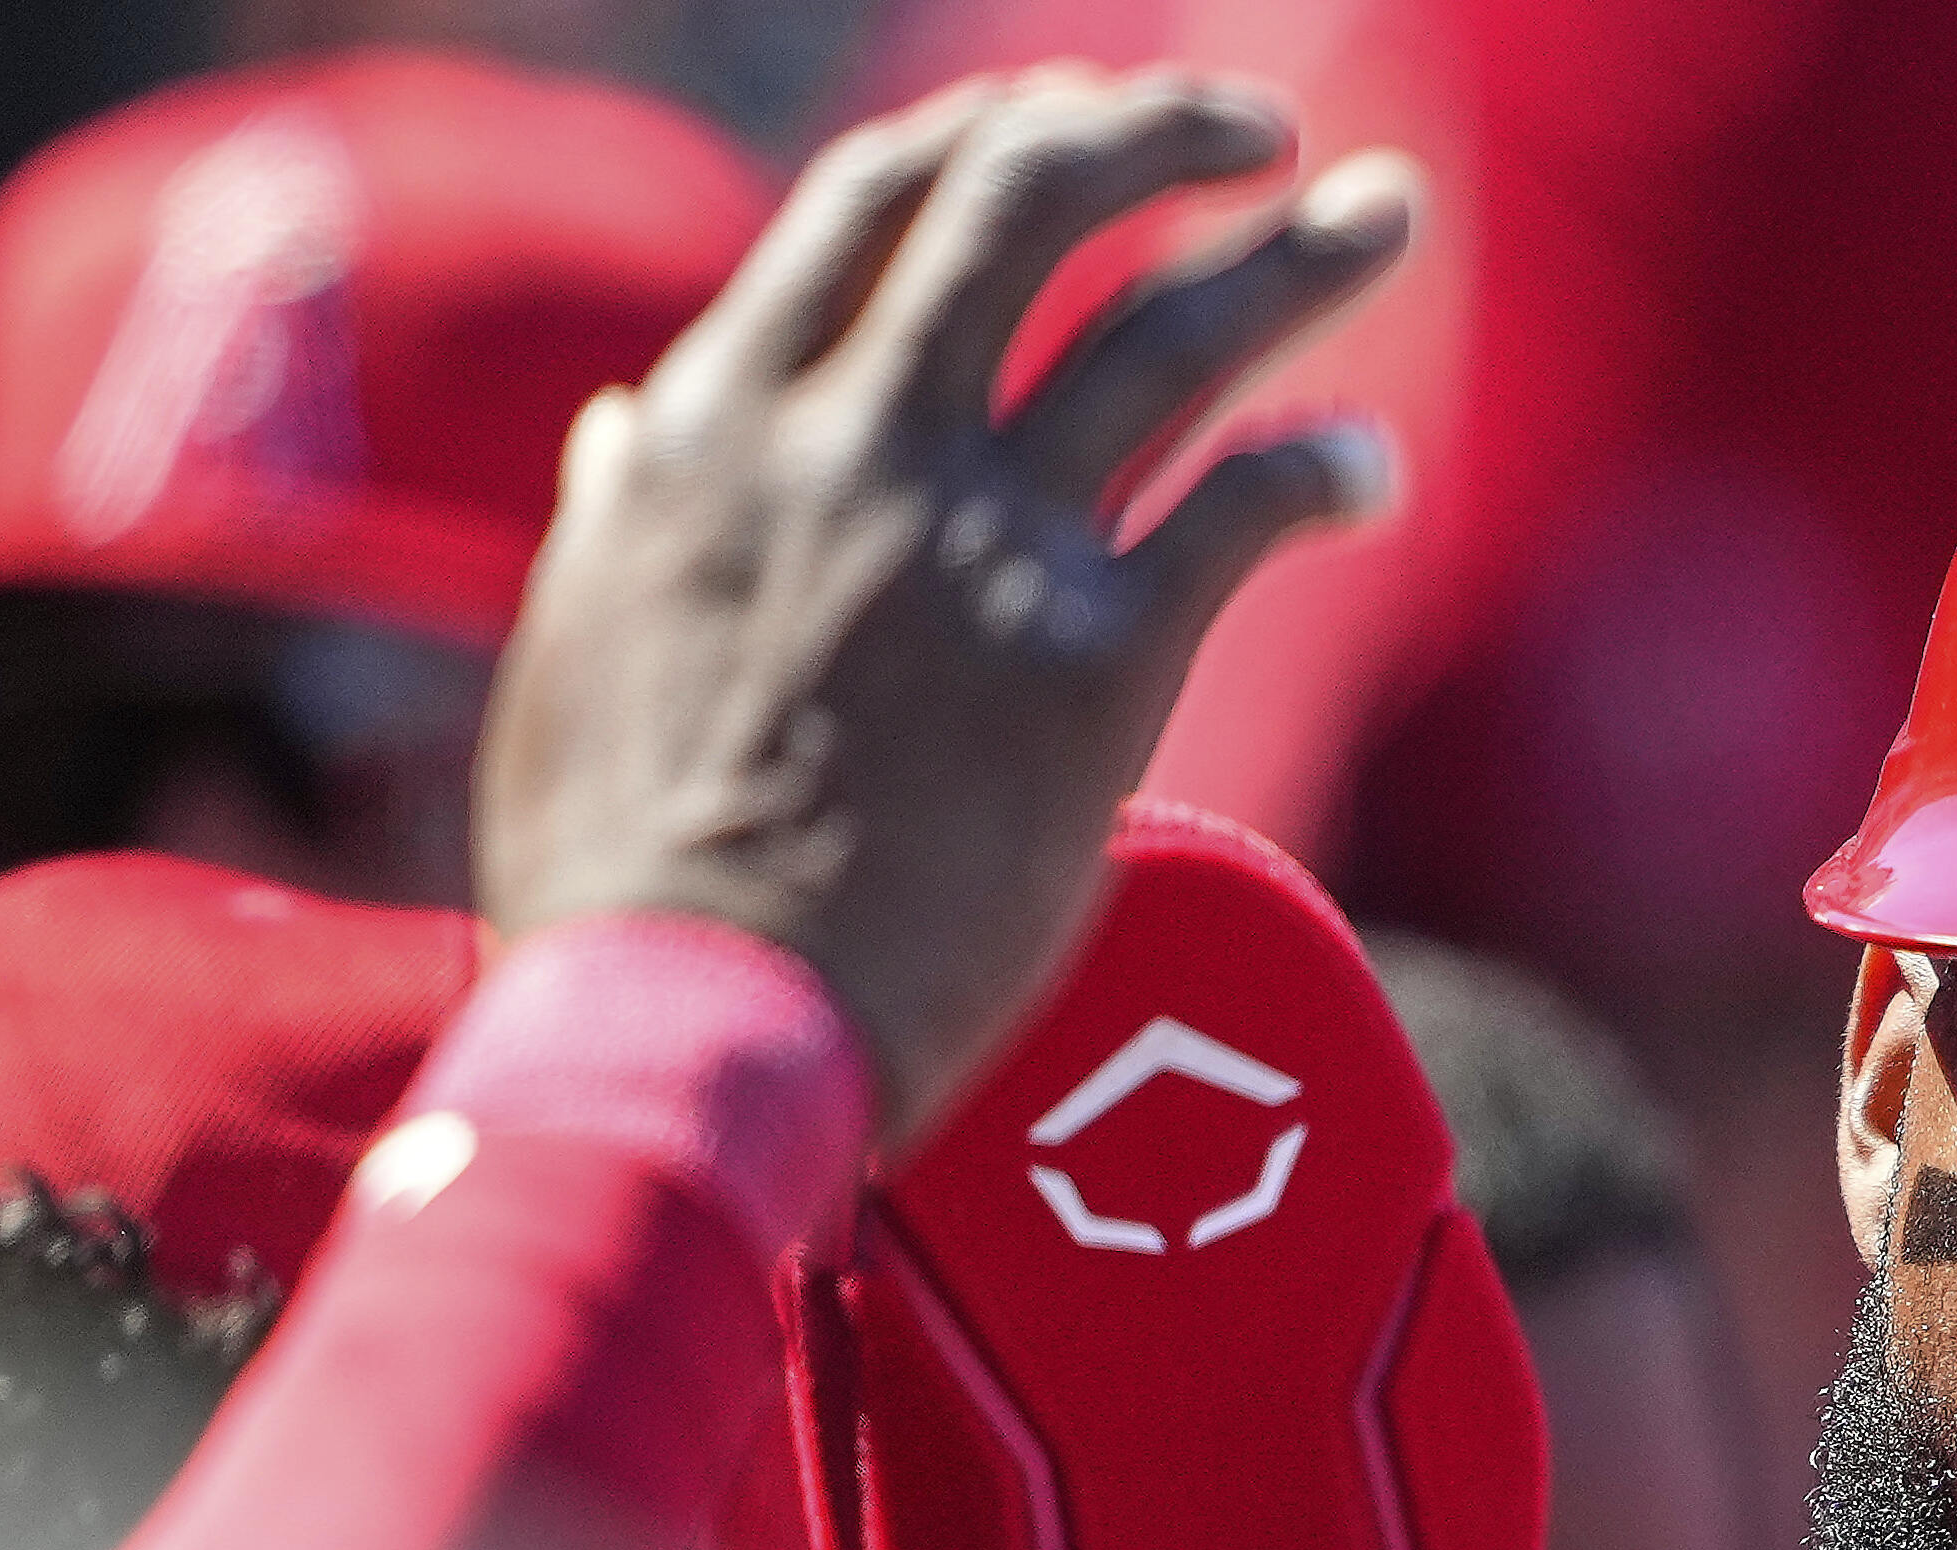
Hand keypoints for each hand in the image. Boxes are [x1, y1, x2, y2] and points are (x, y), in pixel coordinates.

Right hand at [474, 70, 1416, 1143]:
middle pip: (1031, 208)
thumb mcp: (570, 658)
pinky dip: (1325, 468)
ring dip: (1295, 254)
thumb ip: (619, 526)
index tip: (1073, 123)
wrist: (702, 1020)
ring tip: (1387, 213)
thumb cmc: (620, 879)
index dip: (994, 136)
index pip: (874, 203)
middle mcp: (854, 444)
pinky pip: (1243, 510)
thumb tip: (632, 433)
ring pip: (1168, 330)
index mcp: (718, 424)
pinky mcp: (1096, 665)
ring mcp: (982, 544)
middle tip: (1259, 134)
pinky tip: (1376, 468)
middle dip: (1162, 139)